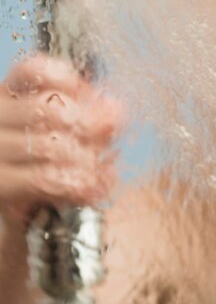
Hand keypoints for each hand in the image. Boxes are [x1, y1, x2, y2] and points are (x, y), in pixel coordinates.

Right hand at [0, 54, 122, 228]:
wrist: (14, 232)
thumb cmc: (43, 179)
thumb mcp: (69, 143)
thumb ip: (91, 124)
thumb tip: (115, 111)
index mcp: (10, 100)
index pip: (32, 71)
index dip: (67, 80)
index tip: (93, 98)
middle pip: (47, 107)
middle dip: (90, 124)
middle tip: (109, 140)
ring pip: (48, 143)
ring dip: (86, 159)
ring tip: (102, 171)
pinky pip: (42, 177)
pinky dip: (74, 182)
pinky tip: (89, 189)